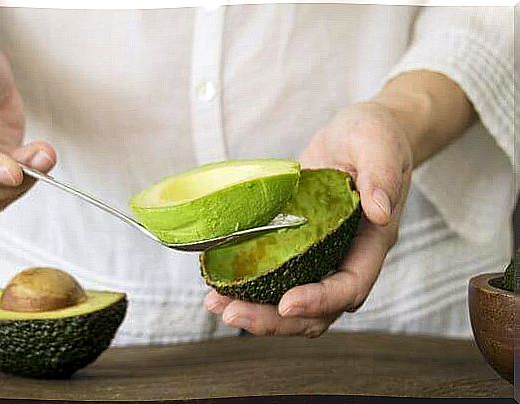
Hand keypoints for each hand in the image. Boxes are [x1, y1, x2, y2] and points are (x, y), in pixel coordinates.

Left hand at [204, 101, 412, 336]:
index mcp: (371, 242)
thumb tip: (379, 211)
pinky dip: (249, 287)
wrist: (358, 136)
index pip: (350, 286)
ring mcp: (321, 256)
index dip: (320, 301)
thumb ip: (381, 175)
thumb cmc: (375, 136)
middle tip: (231, 313)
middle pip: (317, 311)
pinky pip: (276, 277)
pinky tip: (218, 283)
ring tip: (215, 305)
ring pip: (292, 302)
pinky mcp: (298, 248)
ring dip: (256, 311)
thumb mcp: (379, 144)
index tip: (286, 303)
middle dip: (274, 320)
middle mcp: (346, 258)